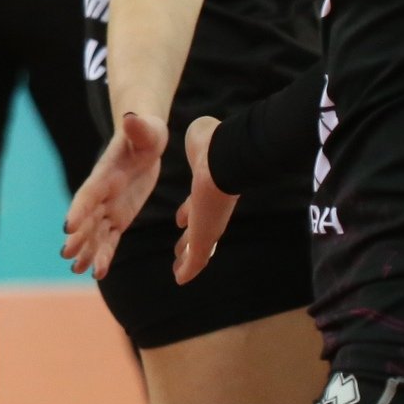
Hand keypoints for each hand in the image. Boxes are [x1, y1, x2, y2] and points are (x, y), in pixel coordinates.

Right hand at [61, 111, 166, 278]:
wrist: (143, 139)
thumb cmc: (145, 133)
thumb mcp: (146, 129)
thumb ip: (139, 128)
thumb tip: (130, 118)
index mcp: (105, 174)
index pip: (89, 193)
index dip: (78, 209)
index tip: (68, 226)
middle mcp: (102, 193)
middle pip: (86, 218)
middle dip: (78, 236)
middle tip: (67, 255)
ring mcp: (109, 206)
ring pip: (95, 233)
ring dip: (87, 251)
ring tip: (78, 270)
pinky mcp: (119, 216)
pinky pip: (110, 238)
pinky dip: (104, 255)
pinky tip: (98, 273)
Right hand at [174, 116, 237, 283]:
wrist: (223, 159)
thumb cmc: (210, 144)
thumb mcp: (200, 138)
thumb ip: (199, 136)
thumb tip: (201, 124)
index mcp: (207, 188)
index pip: (197, 205)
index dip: (189, 211)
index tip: (181, 217)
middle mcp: (210, 209)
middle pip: (200, 228)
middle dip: (189, 237)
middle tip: (181, 248)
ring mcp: (208, 224)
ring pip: (198, 247)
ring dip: (188, 257)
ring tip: (179, 266)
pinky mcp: (204, 237)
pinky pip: (197, 260)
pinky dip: (189, 269)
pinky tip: (180, 278)